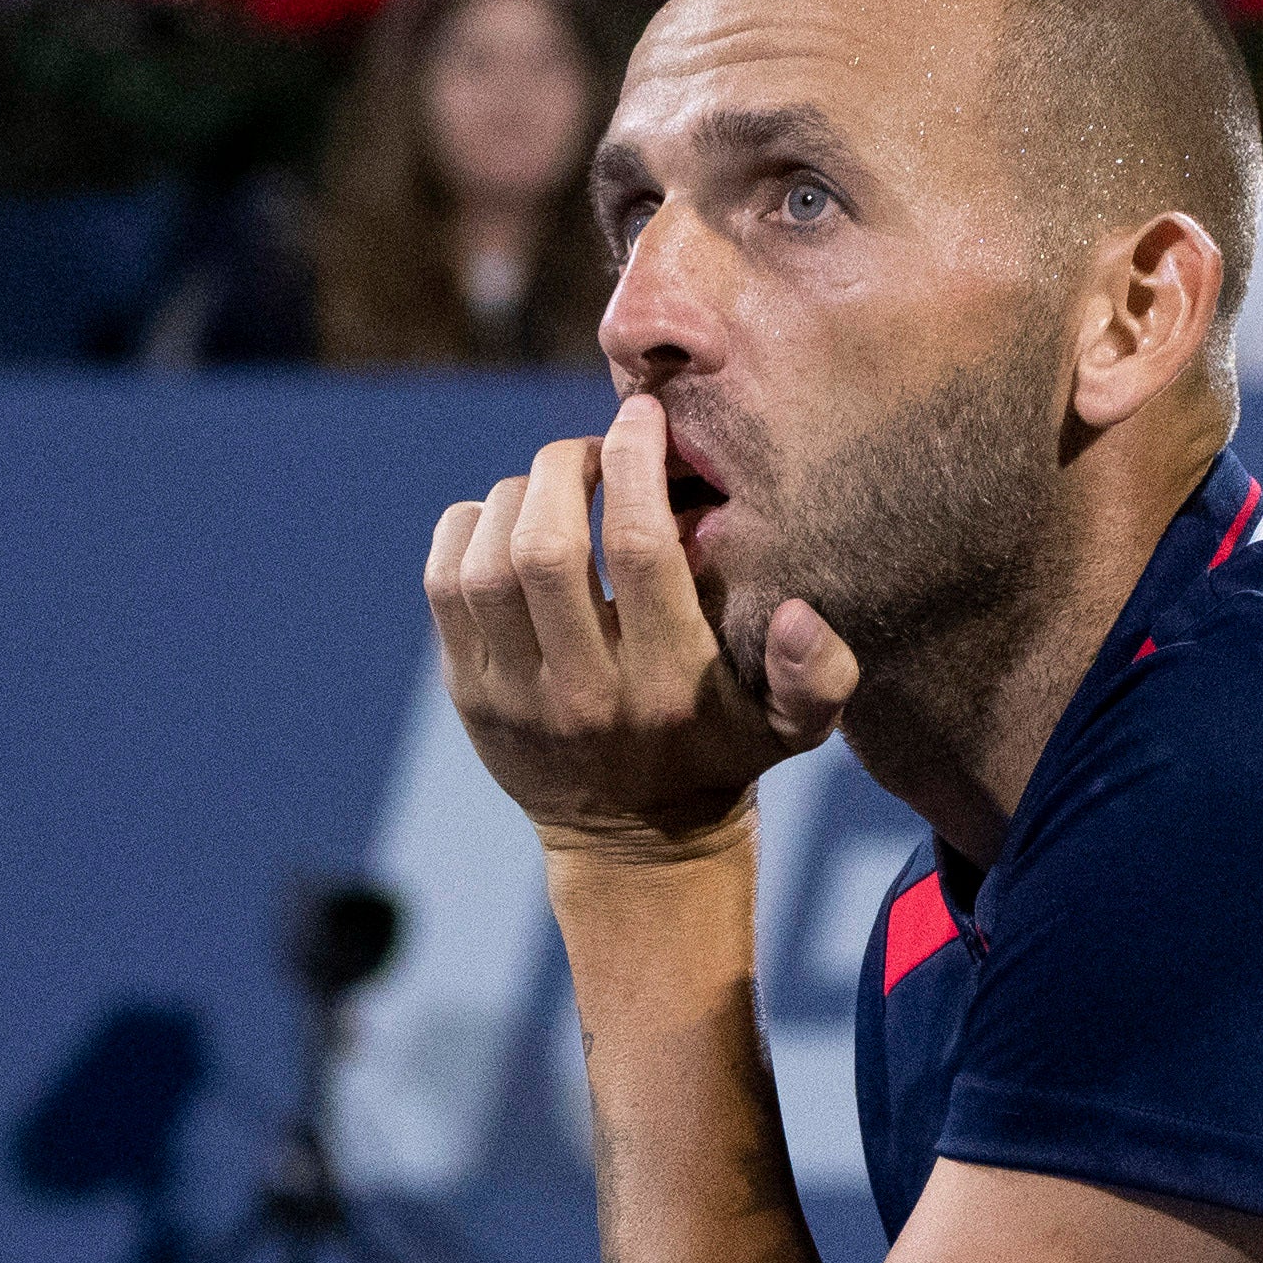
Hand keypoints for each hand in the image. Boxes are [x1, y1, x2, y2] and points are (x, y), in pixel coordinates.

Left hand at [427, 393, 861, 867]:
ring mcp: (514, 696)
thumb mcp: (793, 727)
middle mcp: (583, 691)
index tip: (643, 418)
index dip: (637, 464)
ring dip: (515, 496)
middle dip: (565, 469)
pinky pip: (443, 582)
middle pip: (547, 548)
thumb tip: (804, 615)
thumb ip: (820, 675)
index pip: (641, 550)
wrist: (634, 845)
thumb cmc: (722, 753)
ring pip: (486, 562)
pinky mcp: (469, 692)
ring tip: (554, 486)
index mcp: (666, 682)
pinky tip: (507, 519)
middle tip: (594, 449)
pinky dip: (467, 527)